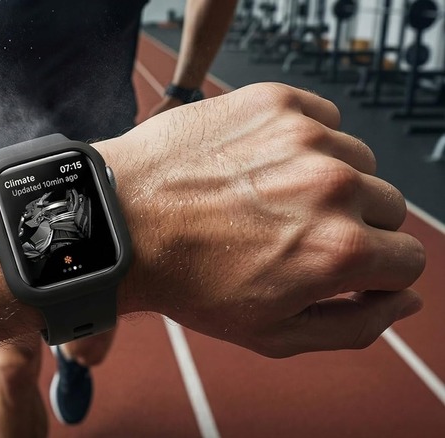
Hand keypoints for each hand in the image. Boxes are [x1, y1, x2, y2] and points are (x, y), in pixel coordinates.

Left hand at [106, 83, 424, 357]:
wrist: (122, 222)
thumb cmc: (186, 282)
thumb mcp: (272, 334)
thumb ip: (355, 326)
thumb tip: (404, 302)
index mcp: (340, 250)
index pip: (407, 260)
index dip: (373, 272)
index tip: (334, 267)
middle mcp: (333, 187)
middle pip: (387, 209)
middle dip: (352, 227)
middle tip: (289, 234)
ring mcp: (305, 137)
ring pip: (358, 161)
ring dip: (328, 180)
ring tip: (268, 197)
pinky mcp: (275, 103)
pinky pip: (324, 119)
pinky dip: (304, 140)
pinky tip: (261, 162)